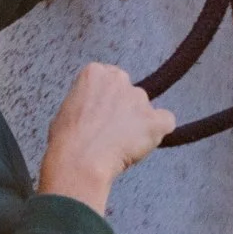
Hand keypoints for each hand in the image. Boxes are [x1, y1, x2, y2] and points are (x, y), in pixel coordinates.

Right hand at [38, 63, 175, 216]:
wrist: (79, 161)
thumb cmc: (66, 141)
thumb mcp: (67, 109)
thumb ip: (86, 102)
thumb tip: (93, 113)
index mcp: (95, 72)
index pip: (110, 79)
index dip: (107, 99)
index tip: (101, 114)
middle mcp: (120, 79)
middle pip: (129, 92)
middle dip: (124, 108)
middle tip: (111, 131)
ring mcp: (140, 98)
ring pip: (146, 109)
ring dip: (138, 124)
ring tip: (121, 146)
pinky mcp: (155, 119)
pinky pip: (166, 122)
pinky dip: (158, 133)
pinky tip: (143, 145)